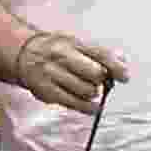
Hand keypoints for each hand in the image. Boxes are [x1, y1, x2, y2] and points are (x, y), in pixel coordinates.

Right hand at [15, 31, 129, 115]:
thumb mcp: (77, 43)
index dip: (116, 66)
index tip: (124, 77)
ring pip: (85, 91)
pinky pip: (72, 103)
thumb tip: (122, 59)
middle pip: (94, 74)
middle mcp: (62, 57)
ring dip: (93, 93)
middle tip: (100, 81)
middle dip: (102, 80)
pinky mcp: (46, 92)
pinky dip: (87, 107)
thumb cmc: (57, 49)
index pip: (100, 54)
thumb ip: (100, 52)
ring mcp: (53, 75)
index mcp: (73, 43)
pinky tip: (93, 107)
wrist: (25, 54)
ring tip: (90, 90)